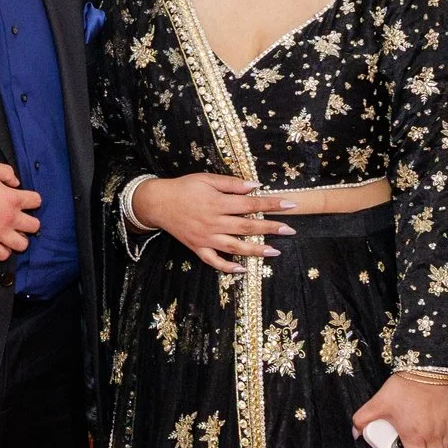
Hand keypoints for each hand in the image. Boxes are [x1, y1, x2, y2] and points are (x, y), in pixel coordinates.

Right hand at [0, 160, 40, 260]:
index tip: (25, 200)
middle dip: (30, 222)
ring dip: (20, 239)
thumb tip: (16, 182)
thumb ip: (6, 171)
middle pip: (34, 226)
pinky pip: (4, 255)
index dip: (32, 200)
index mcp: (13, 198)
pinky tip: (0, 244)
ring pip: (23, 244)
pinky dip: (4, 251)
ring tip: (12, 234)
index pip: (36, 201)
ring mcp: (0, 234)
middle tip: (20, 219)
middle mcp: (10, 218)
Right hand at [128, 173, 294, 274]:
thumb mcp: (207, 179)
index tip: (290, 205)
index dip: (271, 205)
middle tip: (290, 230)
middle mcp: (213, 222)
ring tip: (274, 251)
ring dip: (255, 250)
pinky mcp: (197, 248)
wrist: (157, 203)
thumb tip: (255, 187)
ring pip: (234, 247)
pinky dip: (227, 267)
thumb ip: (231, 184)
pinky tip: (243, 269)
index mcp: (217, 203)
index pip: (250, 204)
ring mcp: (205, 237)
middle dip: (270, 228)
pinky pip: (213, 261)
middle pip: (246, 227)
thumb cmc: (184, 187)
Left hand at [351, 372, 447, 447]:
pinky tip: (432, 430)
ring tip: (422, 443)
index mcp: (414, 436)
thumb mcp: (378, 403)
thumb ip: (362, 419)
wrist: (426, 370)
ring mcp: (445, 427)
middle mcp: (432, 435)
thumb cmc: (403, 388)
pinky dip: (443, 439)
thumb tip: (355, 432)